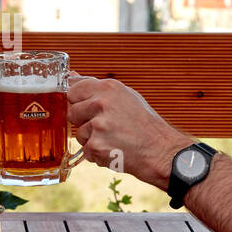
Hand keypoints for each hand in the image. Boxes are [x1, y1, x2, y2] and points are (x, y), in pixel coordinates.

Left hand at [67, 76, 191, 190]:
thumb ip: (96, 88)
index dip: (80, 102)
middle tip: (107, 127)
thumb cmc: (145, 125)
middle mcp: (102, 103)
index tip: (91, 109)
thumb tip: (71, 76)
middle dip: (84, 122)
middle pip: (72, 112)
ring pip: (79, 133)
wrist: (161, 150)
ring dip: (92, 140)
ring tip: (114, 139)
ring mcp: (99, 125)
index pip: (74, 90)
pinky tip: (115, 149)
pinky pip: (86, 151)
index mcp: (109, 87)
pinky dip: (98, 154)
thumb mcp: (125, 96)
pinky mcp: (97, 146)